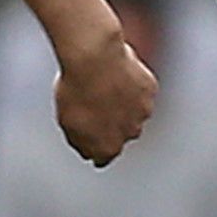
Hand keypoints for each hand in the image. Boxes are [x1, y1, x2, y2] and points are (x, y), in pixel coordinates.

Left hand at [54, 40, 157, 165]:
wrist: (95, 60)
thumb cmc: (76, 90)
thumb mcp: (66, 121)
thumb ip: (79, 140)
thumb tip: (87, 151)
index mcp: (107, 147)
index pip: (103, 156)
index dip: (94, 144)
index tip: (88, 133)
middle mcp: (130, 134)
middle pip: (120, 134)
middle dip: (110, 123)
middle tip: (94, 102)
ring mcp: (143, 112)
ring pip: (133, 112)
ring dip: (122, 103)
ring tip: (103, 85)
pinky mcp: (150, 90)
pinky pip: (140, 90)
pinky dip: (131, 84)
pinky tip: (117, 74)